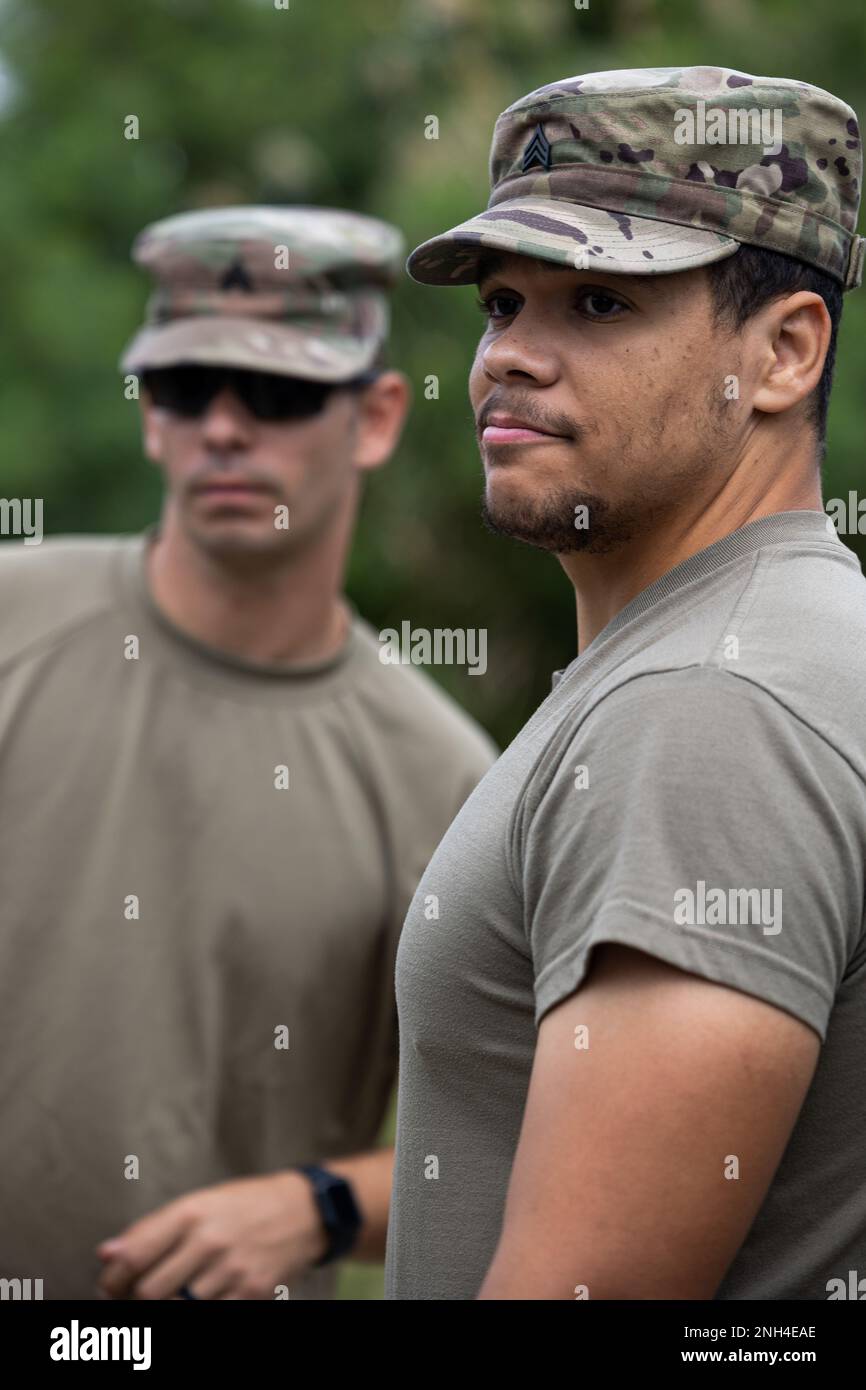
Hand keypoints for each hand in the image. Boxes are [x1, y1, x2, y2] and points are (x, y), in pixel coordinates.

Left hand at [95, 1171, 327, 1299]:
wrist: (304, 1211)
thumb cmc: (246, 1204)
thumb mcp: (201, 1201)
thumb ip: (153, 1228)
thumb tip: (107, 1253)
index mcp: (192, 1212)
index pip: (135, 1254)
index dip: (113, 1277)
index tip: (109, 1284)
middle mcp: (209, 1240)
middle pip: (150, 1290)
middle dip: (133, 1299)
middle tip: (132, 1296)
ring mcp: (231, 1270)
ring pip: (177, 1308)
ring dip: (167, 1305)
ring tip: (169, 1294)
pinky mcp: (250, 1293)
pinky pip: (210, 1314)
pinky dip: (198, 1309)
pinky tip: (198, 1297)